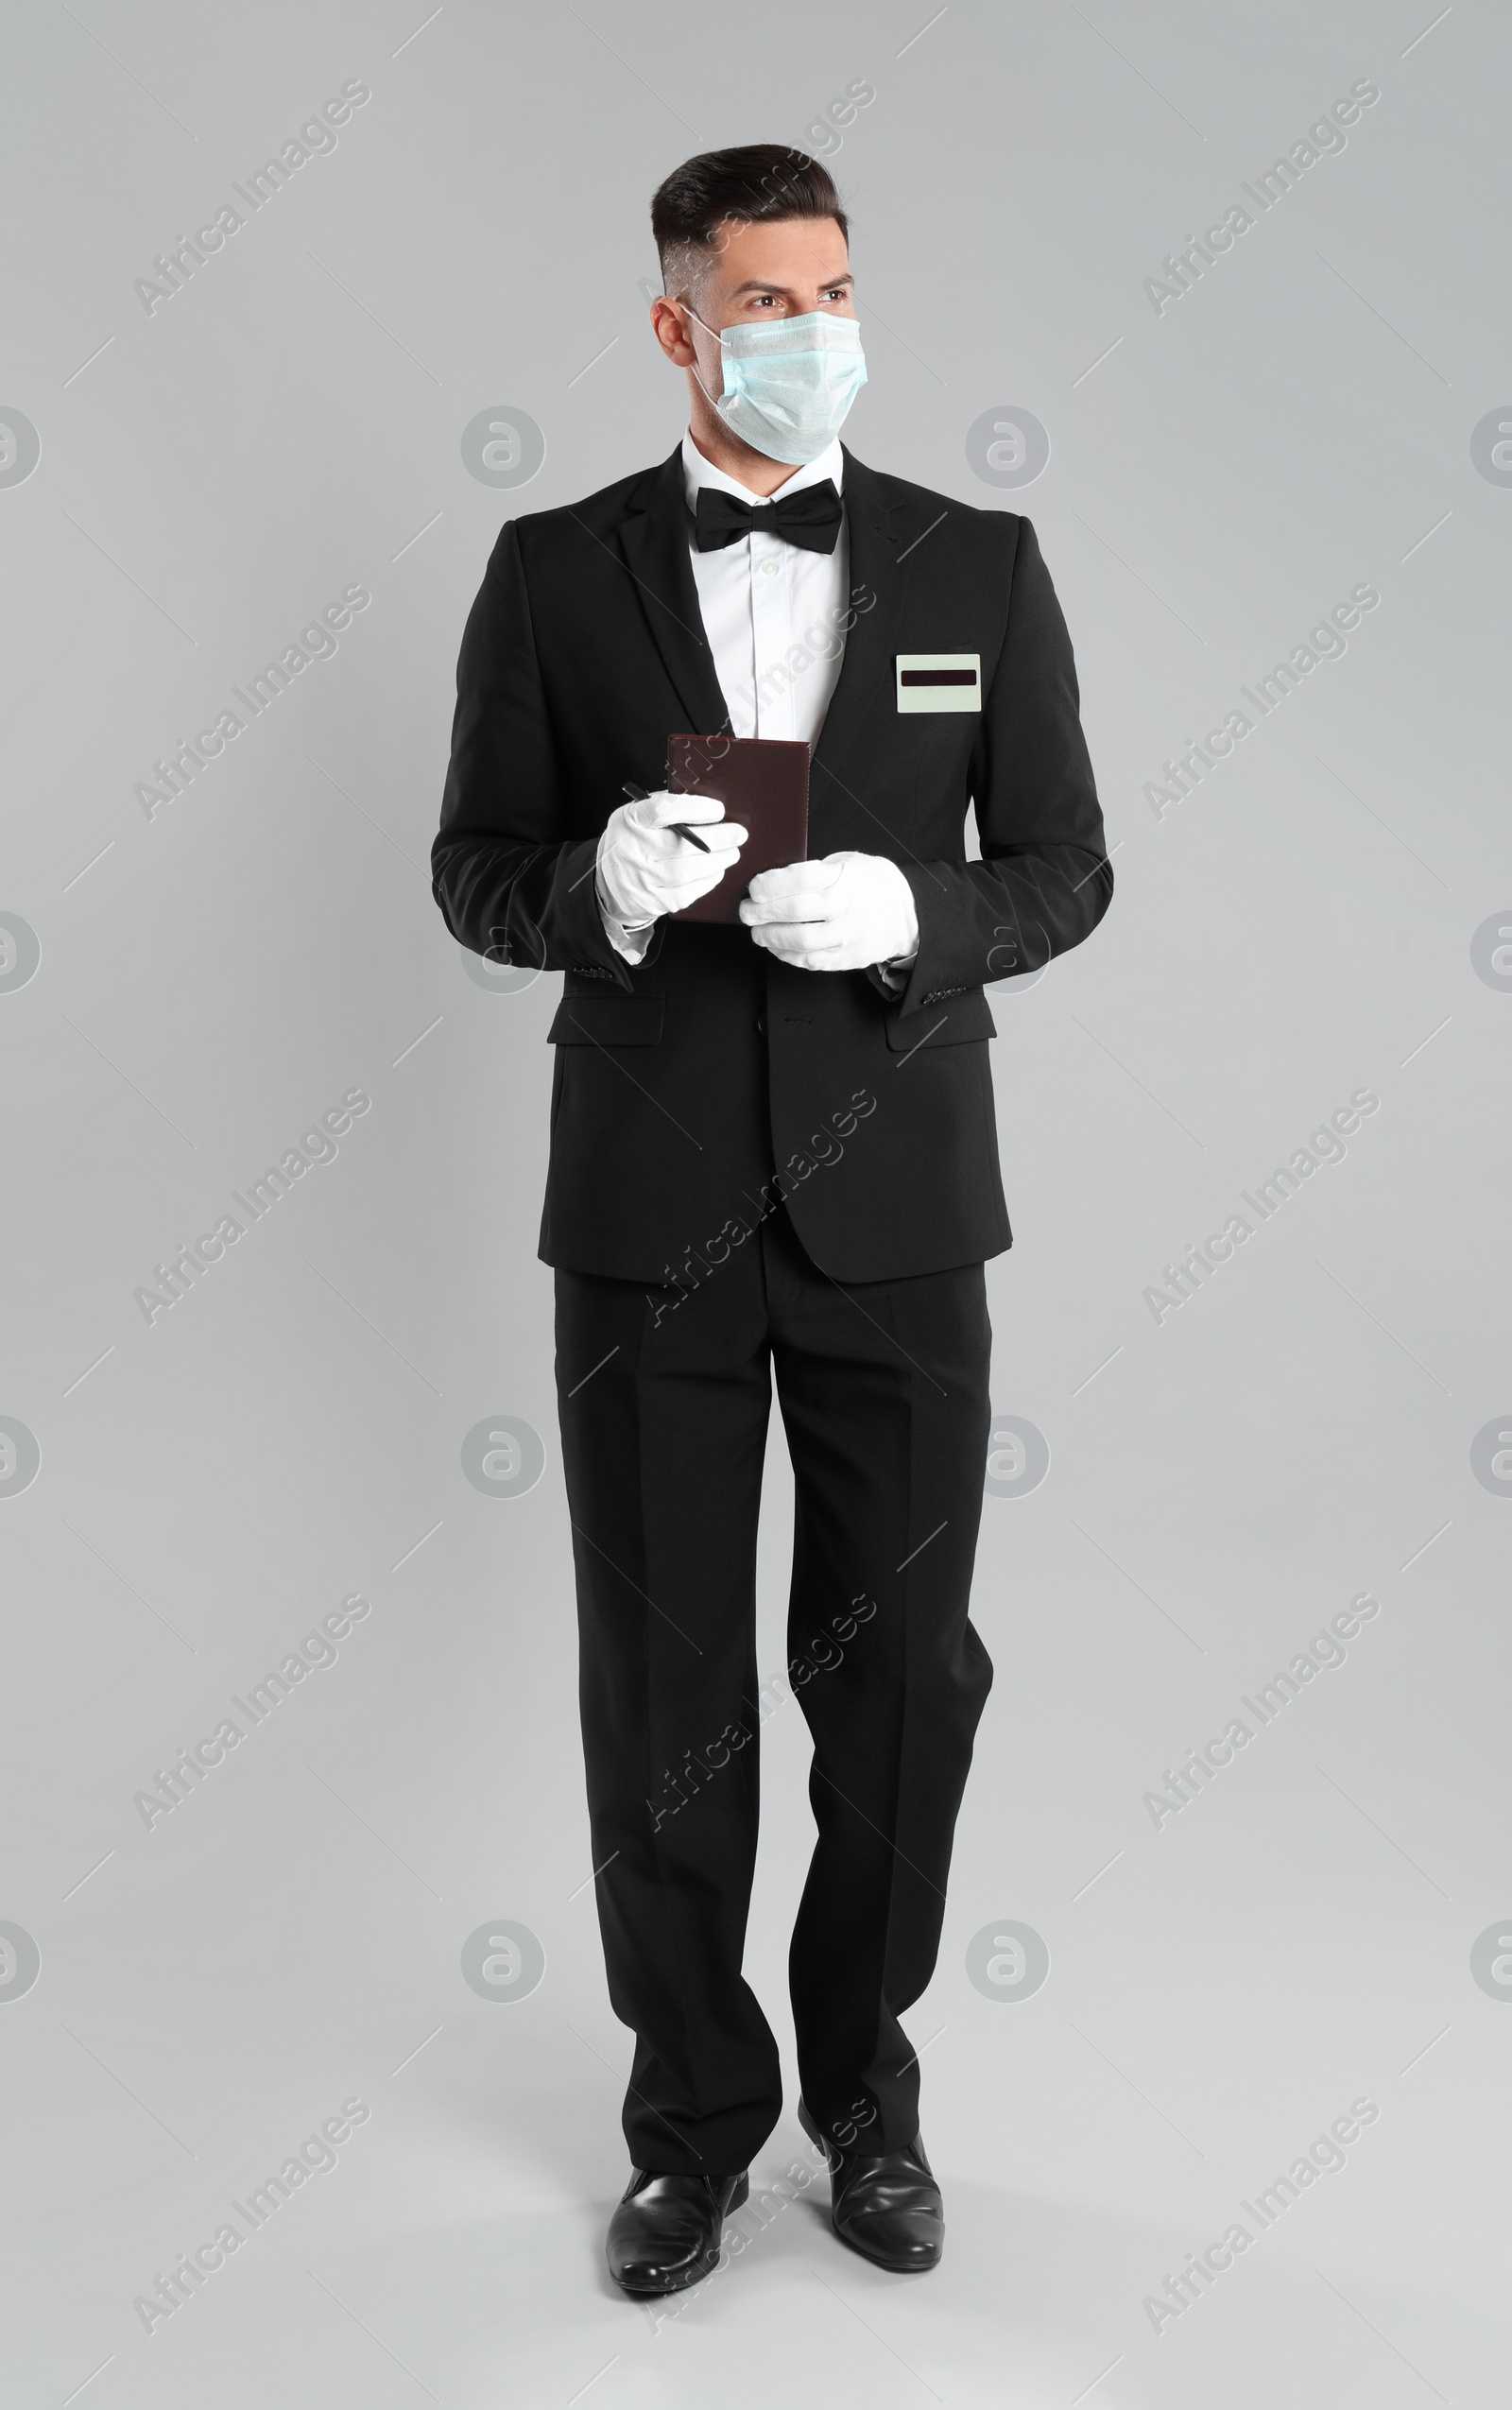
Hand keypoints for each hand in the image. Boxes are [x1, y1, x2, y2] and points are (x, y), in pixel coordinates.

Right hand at [596, 791, 746, 925]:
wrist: (610, 881)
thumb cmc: (632, 841)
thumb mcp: (637, 815)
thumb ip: (666, 808)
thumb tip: (707, 809)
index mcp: (632, 821)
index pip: (664, 811)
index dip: (696, 809)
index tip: (718, 810)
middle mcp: (636, 851)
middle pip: (684, 844)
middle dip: (720, 838)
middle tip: (739, 834)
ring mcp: (645, 879)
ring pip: (691, 871)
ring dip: (719, 861)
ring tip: (732, 852)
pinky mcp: (655, 901)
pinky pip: (690, 891)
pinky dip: (709, 880)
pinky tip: (716, 871)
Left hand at [738, 850, 918, 971]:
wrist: (906, 913)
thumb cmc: (870, 884)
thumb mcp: (846, 862)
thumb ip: (814, 870)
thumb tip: (773, 881)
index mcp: (842, 877)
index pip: (798, 879)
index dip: (769, 885)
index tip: (755, 888)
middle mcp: (844, 907)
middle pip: (793, 911)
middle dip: (760, 912)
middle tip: (747, 911)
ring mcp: (845, 935)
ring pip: (798, 940)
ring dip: (769, 936)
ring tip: (758, 931)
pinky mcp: (844, 958)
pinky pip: (808, 961)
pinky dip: (785, 954)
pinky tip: (776, 946)